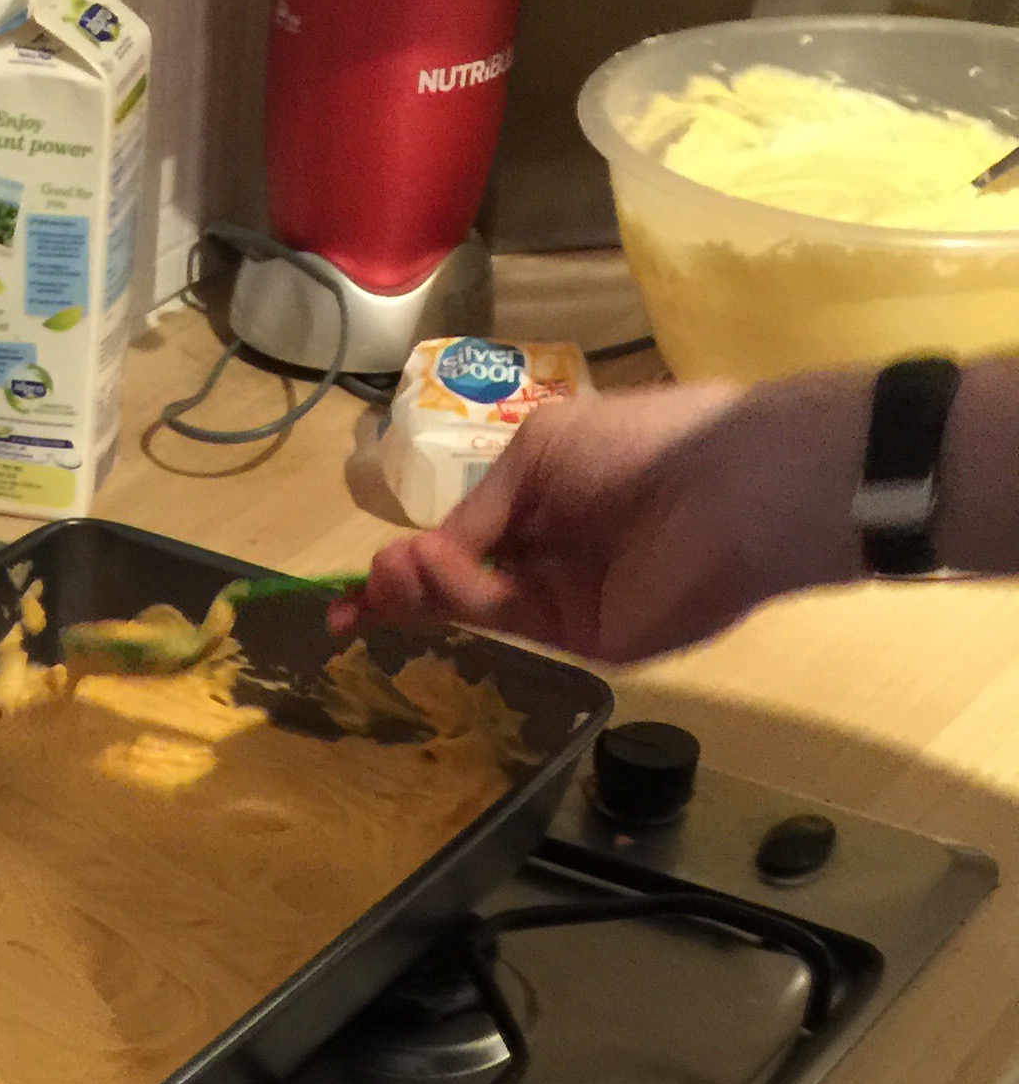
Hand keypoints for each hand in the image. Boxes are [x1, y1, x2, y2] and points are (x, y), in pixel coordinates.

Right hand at [326, 372, 867, 662]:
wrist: (733, 483)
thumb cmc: (640, 443)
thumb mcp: (535, 455)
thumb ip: (475, 515)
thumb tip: (418, 560)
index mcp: (546, 504)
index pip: (463, 543)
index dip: (408, 565)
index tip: (351, 590)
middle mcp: (553, 558)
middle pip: (460, 587)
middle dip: (401, 591)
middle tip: (349, 603)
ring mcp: (569, 604)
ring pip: (477, 606)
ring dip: (423, 591)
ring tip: (383, 577)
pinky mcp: (587, 641)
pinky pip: (512, 618)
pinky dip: (465, 596)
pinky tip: (434, 572)